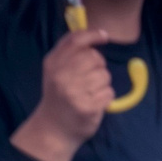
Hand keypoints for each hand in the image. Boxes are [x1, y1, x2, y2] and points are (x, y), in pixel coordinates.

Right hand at [10, 25, 116, 160]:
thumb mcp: (55, 70)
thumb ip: (69, 52)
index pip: (75, 40)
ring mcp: (74, 91)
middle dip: (99, 66)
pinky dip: (106, 97)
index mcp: (53, 62)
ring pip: (104, 76)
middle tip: (91, 76)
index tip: (104, 36)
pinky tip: (95, 102)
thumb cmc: (58, 95)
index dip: (93, 35)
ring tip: (92, 91)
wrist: (53, 127)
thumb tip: (95, 33)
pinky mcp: (87, 107)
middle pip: (94, 57)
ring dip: (103, 83)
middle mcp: (61, 75)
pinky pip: (109, 93)